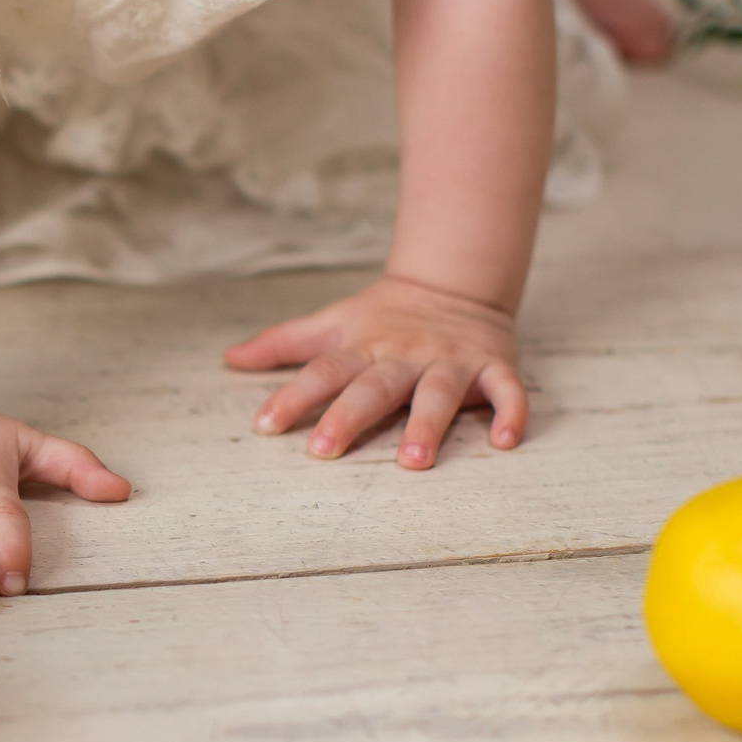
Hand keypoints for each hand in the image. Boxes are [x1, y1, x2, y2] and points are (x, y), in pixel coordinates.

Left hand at [226, 276, 527, 468]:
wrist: (454, 279)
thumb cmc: (386, 314)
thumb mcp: (333, 324)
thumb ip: (284, 344)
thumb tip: (230, 358)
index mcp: (364, 347)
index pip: (324, 372)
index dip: (294, 396)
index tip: (264, 425)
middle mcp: (405, 355)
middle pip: (373, 387)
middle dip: (349, 417)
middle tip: (324, 451)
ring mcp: (451, 361)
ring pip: (438, 393)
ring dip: (427, 425)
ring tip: (412, 461)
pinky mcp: (495, 366)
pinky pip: (506, 391)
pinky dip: (511, 413)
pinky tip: (506, 442)